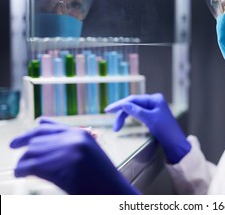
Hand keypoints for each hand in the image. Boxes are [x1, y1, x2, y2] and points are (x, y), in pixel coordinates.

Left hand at [10, 118, 139, 194]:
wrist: (114, 191)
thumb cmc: (101, 177)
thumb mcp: (89, 154)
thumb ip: (70, 143)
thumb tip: (44, 134)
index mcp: (81, 134)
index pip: (48, 127)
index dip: (31, 133)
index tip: (19, 142)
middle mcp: (74, 139)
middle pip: (38, 138)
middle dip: (25, 149)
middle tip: (17, 156)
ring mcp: (68, 151)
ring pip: (33, 151)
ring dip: (23, 161)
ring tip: (21, 170)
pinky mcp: (61, 166)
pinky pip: (32, 165)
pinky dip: (23, 170)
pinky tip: (22, 174)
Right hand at [105, 93, 190, 163]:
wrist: (175, 143)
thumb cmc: (166, 130)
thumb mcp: (151, 120)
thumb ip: (137, 111)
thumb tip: (124, 104)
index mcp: (155, 99)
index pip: (134, 99)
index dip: (120, 104)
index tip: (108, 110)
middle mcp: (154, 101)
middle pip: (133, 104)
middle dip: (122, 113)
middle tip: (114, 126)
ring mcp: (153, 108)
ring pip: (134, 109)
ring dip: (124, 117)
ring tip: (117, 128)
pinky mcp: (152, 116)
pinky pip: (137, 114)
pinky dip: (130, 118)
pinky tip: (124, 122)